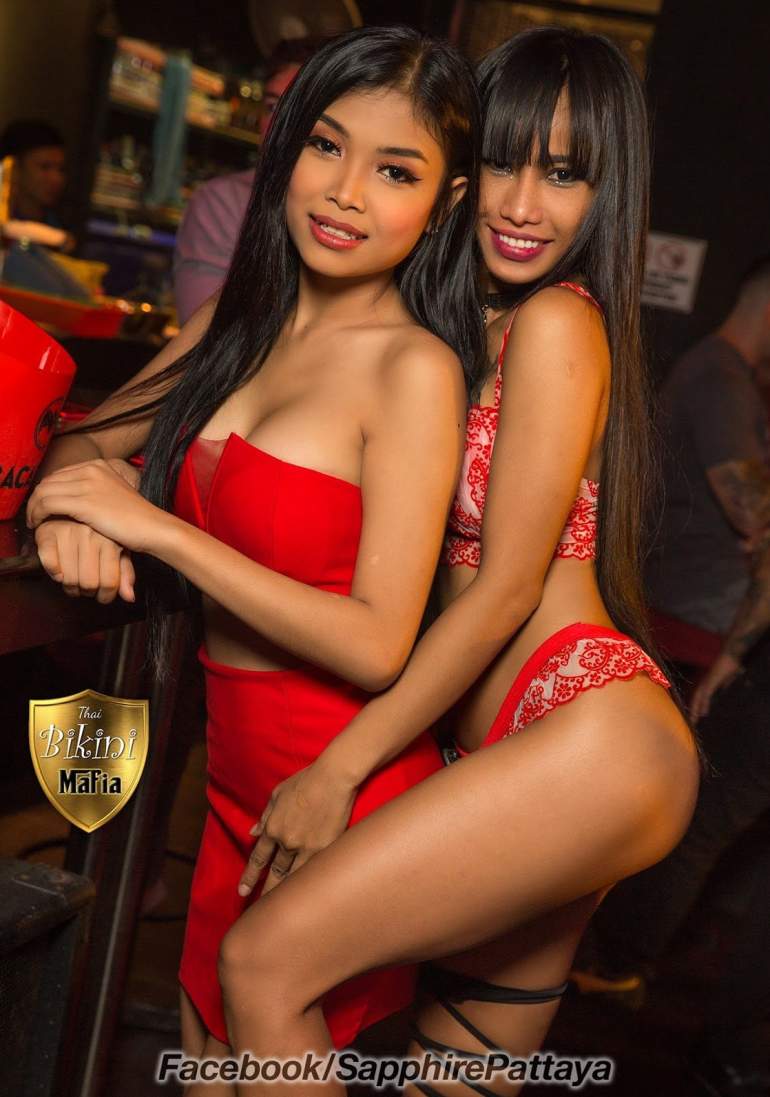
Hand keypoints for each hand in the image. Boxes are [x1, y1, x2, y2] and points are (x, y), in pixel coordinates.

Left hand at [26, 459, 170, 553]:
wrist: (154, 528)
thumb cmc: (137, 519)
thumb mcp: (114, 496)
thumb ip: (94, 491)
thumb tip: (74, 499)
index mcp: (99, 465)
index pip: (60, 474)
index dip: (47, 491)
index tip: (43, 507)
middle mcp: (91, 469)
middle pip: (49, 481)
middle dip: (36, 499)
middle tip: (34, 516)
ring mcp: (87, 484)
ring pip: (44, 491)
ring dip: (33, 508)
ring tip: (34, 522)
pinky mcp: (84, 502)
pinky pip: (47, 504)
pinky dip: (37, 515)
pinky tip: (38, 525)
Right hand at [35, 519, 135, 601]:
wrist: (73, 502)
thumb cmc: (98, 529)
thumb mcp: (118, 546)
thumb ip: (124, 571)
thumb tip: (129, 597)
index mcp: (109, 541)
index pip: (110, 582)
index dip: (106, 595)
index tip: (102, 596)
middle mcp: (90, 536)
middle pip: (89, 583)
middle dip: (88, 592)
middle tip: (86, 589)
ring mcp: (68, 533)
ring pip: (70, 578)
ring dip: (71, 588)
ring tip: (74, 583)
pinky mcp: (47, 532)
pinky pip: (49, 562)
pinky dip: (53, 572)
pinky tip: (59, 572)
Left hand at [237, 759, 357, 898]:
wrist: (332, 778)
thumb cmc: (305, 781)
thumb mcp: (277, 794)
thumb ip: (265, 816)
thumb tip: (253, 832)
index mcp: (273, 827)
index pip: (258, 859)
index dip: (249, 876)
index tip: (242, 891)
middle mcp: (286, 841)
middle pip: (274, 873)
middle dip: (265, 893)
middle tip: (258, 913)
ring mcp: (307, 847)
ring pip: (293, 877)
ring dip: (286, 894)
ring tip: (281, 912)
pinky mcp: (326, 848)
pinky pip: (313, 871)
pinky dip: (307, 884)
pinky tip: (305, 897)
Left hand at [689, 651, 742, 722]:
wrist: (730, 654)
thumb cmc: (729, 664)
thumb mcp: (726, 678)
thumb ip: (724, 684)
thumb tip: (724, 689)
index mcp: (707, 683)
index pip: (698, 697)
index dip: (696, 707)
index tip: (697, 717)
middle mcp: (704, 683)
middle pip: (695, 699)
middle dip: (693, 711)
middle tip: (692, 723)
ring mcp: (706, 682)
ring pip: (697, 698)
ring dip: (695, 710)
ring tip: (694, 721)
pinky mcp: (710, 681)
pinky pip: (704, 694)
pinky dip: (702, 704)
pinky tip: (703, 713)